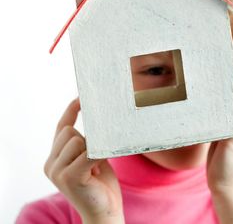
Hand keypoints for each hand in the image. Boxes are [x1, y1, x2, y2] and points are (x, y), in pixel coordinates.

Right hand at [44, 99, 123, 222]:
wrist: (104, 212)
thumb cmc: (100, 183)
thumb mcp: (90, 157)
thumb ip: (86, 142)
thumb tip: (96, 119)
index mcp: (54, 157)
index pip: (61, 127)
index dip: (71, 110)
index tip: (81, 97)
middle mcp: (50, 164)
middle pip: (69, 132)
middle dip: (87, 140)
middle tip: (94, 160)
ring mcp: (57, 172)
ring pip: (77, 140)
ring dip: (93, 150)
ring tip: (95, 169)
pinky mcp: (69, 178)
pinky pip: (87, 153)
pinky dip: (98, 155)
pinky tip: (99, 168)